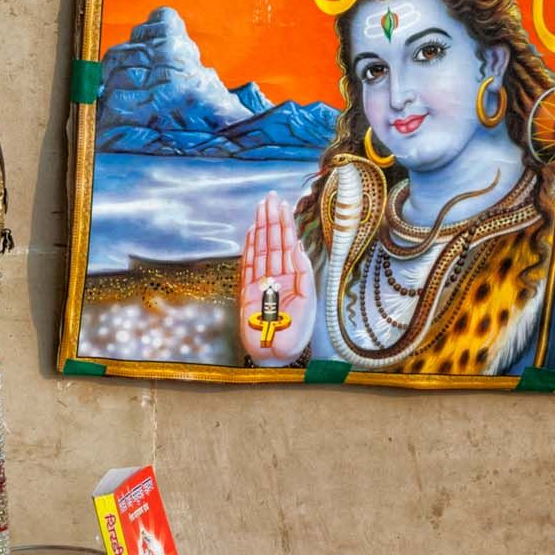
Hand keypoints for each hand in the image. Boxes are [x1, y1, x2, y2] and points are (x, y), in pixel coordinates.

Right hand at [238, 192, 316, 365]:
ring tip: (261, 208)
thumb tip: (298, 246)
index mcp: (294, 279)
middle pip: (273, 243)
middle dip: (272, 220)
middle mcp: (278, 277)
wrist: (276, 356)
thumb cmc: (295, 334)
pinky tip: (252, 233)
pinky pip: (248, 266)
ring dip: (261, 229)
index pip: (288, 246)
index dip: (285, 226)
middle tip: (270, 198)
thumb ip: (302, 273)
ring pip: (261, 250)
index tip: (282, 206)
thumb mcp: (307, 301)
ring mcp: (261, 284)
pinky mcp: (247, 293)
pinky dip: (250, 248)